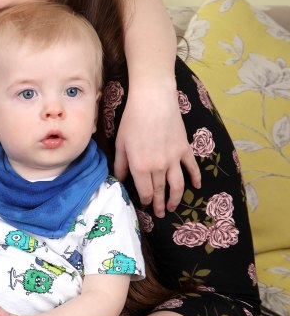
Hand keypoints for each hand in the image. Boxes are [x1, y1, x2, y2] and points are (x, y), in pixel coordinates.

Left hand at [114, 81, 200, 216]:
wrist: (153, 102)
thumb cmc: (132, 121)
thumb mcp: (120, 143)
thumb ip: (120, 164)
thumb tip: (119, 179)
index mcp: (140, 167)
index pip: (145, 192)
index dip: (146, 200)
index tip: (146, 204)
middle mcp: (159, 167)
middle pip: (161, 191)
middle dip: (160, 204)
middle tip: (160, 213)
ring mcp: (174, 159)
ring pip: (177, 185)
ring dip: (176, 198)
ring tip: (174, 207)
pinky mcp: (185, 149)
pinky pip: (192, 168)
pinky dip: (195, 178)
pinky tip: (196, 187)